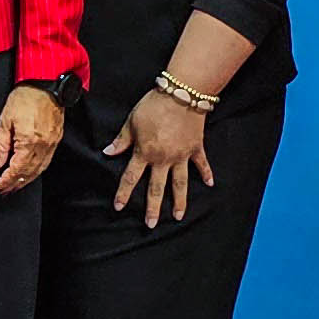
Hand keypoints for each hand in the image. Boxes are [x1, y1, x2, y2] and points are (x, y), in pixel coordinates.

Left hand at [0, 85, 64, 193]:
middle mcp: (44, 146)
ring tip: (14, 186)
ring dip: (26, 180)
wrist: (46, 82)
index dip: (5, 181)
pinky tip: (28, 173)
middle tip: (3, 191)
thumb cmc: (25, 97)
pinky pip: (46, 161)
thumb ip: (0, 145)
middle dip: (15, 184)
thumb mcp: (5, 121)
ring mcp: (52, 143)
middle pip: (29, 173)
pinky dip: (36, 170)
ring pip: (39, 170)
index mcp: (30, 142)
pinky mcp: (56, 139)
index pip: (16, 170)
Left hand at [104, 89, 215, 227]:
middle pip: (156, 188)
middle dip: (153, 208)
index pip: (131, 178)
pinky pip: (201, 164)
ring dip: (179, 201)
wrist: (182, 94)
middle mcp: (163, 159)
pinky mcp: (195, 148)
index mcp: (145, 153)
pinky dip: (206, 174)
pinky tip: (211, 184)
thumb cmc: (153, 105)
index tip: (119, 207)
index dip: (124, 193)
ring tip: (178, 216)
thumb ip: (121, 140)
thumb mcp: (132, 121)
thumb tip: (107, 153)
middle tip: (151, 224)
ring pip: (180, 183)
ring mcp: (181, 155)